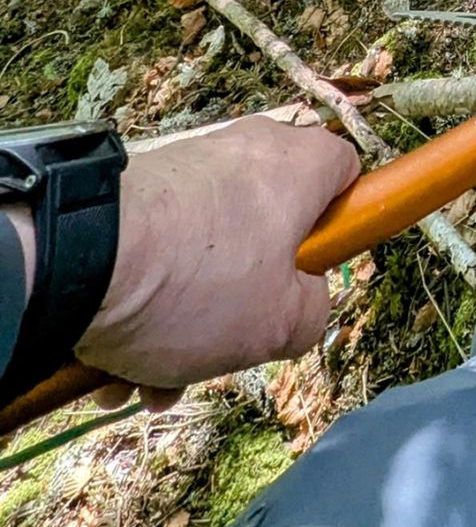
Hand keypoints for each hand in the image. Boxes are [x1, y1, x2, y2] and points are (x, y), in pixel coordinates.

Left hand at [75, 117, 358, 396]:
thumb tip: (302, 306)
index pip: (347, 174)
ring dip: (190, 318)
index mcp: (298, 165)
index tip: (316, 274)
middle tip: (231, 343)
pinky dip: (149, 303)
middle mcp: (246, 151)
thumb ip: (314, 314)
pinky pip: (162, 253)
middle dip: (250, 298)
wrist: (77, 260)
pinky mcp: (136, 193)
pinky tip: (121, 361)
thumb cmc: (198, 283)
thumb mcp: (283, 324)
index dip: (340, 227)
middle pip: (272, 228)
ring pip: (211, 252)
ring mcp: (188, 168)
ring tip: (157, 375)